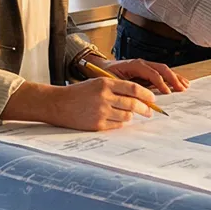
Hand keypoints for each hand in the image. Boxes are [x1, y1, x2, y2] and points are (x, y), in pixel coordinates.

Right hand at [6, 78, 157, 130]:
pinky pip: (117, 126)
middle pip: (134, 104)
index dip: (147, 94)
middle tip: (150, 111)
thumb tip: (138, 97)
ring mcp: (101, 112)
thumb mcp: (97, 83)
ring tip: (128, 115)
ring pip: (127, 116)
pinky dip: (120, 124)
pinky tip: (116, 120)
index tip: (153, 98)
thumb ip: (116, 88)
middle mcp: (104, 97)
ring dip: (131, 116)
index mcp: (105, 83)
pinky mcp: (97, 124)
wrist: (58, 104)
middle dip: (145, 109)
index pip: (134, 89)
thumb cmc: (78, 93)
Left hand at [100, 57, 188, 93]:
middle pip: (162, 68)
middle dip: (172, 79)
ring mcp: (146, 66)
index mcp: (134, 64)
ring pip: (164, 70)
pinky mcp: (147, 71)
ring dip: (175, 77)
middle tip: (181, 89)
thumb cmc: (106, 75)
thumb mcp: (114, 82)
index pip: (152, 73)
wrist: (100, 67)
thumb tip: (139, 99)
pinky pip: (161, 73)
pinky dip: (172, 78)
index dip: (160, 82)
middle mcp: (142, 63)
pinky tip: (179, 83)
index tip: (167, 92)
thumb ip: (127, 89)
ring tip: (185, 85)